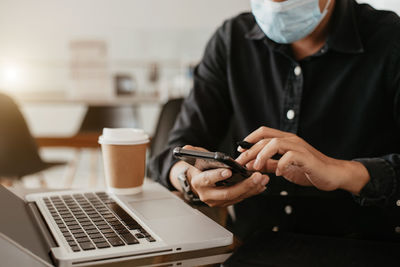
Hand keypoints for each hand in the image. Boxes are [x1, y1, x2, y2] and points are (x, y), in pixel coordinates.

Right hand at [183, 145, 268, 206]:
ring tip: (263, 178)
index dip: (218, 176)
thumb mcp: (195, 159)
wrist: (198, 182)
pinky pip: (241, 198)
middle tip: (257, 176)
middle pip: (227, 192)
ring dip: (252, 188)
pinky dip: (252, 191)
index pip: (208, 180)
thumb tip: (187, 148)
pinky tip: (261, 184)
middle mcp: (207, 195)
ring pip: (237, 197)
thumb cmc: (199, 168)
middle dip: (244, 185)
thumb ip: (193, 152)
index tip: (229, 171)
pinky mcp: (227, 202)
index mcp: (199, 182)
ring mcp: (218, 201)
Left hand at [236, 127, 369, 193]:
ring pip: (275, 143)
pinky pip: (289, 156)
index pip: (263, 132)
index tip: (239, 150)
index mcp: (285, 140)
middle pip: (265, 139)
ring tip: (256, 167)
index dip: (249, 139)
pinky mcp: (306, 157)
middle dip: (250, 151)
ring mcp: (299, 147)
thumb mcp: (284, 167)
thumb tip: (253, 165)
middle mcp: (291, 140)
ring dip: (262, 155)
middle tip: (241, 163)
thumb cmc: (308, 170)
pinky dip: (281, 165)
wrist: (332, 175)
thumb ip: (270, 165)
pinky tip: (279, 174)